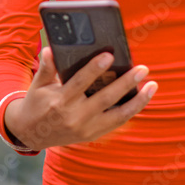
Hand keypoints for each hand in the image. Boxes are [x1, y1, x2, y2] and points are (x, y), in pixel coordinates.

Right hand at [4, 46, 156, 149]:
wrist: (32, 134)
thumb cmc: (37, 103)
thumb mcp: (38, 85)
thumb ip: (47, 67)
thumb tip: (51, 49)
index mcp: (61, 102)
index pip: (80, 83)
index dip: (95, 69)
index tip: (109, 55)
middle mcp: (75, 117)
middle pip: (106, 99)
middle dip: (126, 83)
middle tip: (142, 69)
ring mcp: (86, 128)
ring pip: (118, 115)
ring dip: (138, 101)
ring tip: (152, 85)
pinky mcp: (93, 135)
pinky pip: (117, 122)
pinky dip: (132, 110)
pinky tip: (144, 97)